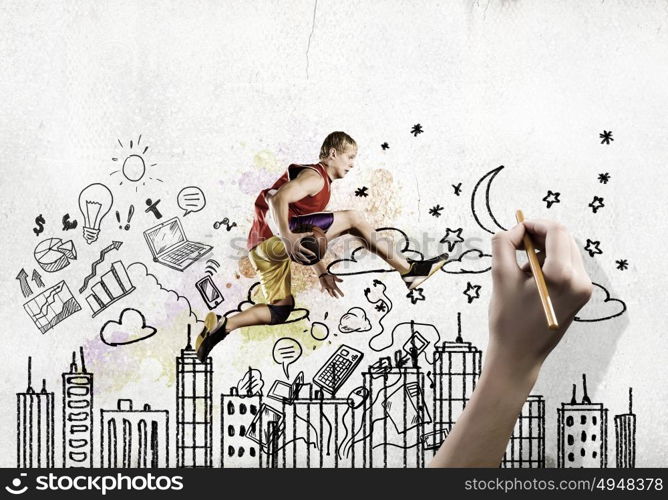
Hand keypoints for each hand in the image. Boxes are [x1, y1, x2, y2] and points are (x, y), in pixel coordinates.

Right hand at [280, 231, 315, 262]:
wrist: (285, 235)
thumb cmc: (294, 235)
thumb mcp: (301, 234)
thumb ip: (307, 234)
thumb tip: (312, 232)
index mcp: (299, 246)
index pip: (306, 251)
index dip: (311, 253)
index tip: (314, 255)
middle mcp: (295, 250)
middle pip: (301, 256)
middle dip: (306, 259)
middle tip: (309, 261)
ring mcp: (291, 251)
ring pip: (296, 258)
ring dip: (299, 261)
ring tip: (302, 263)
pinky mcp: (288, 252)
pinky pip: (291, 257)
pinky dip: (294, 259)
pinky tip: (296, 261)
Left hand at [319, 272, 343, 297]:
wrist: (323, 276)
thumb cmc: (329, 277)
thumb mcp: (334, 277)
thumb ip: (337, 279)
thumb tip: (342, 281)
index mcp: (334, 286)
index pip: (338, 290)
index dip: (340, 293)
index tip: (343, 296)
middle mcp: (331, 288)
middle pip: (334, 293)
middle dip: (336, 295)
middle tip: (338, 298)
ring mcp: (327, 288)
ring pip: (329, 292)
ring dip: (331, 294)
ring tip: (333, 296)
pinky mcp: (323, 287)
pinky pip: (323, 289)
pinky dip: (322, 290)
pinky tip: (322, 291)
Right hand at [487, 219, 592, 378]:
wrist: (518, 356)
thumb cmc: (507, 320)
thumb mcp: (500, 277)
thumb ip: (503, 244)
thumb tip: (514, 229)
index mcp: (563, 276)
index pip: (556, 231)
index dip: (533, 224)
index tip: (514, 230)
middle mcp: (580, 281)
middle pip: (563, 238)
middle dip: (538, 234)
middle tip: (514, 243)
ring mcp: (583, 289)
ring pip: (565, 250)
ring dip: (542, 248)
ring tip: (519, 263)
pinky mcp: (580, 295)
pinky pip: (567, 265)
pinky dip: (548, 261)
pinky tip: (529, 274)